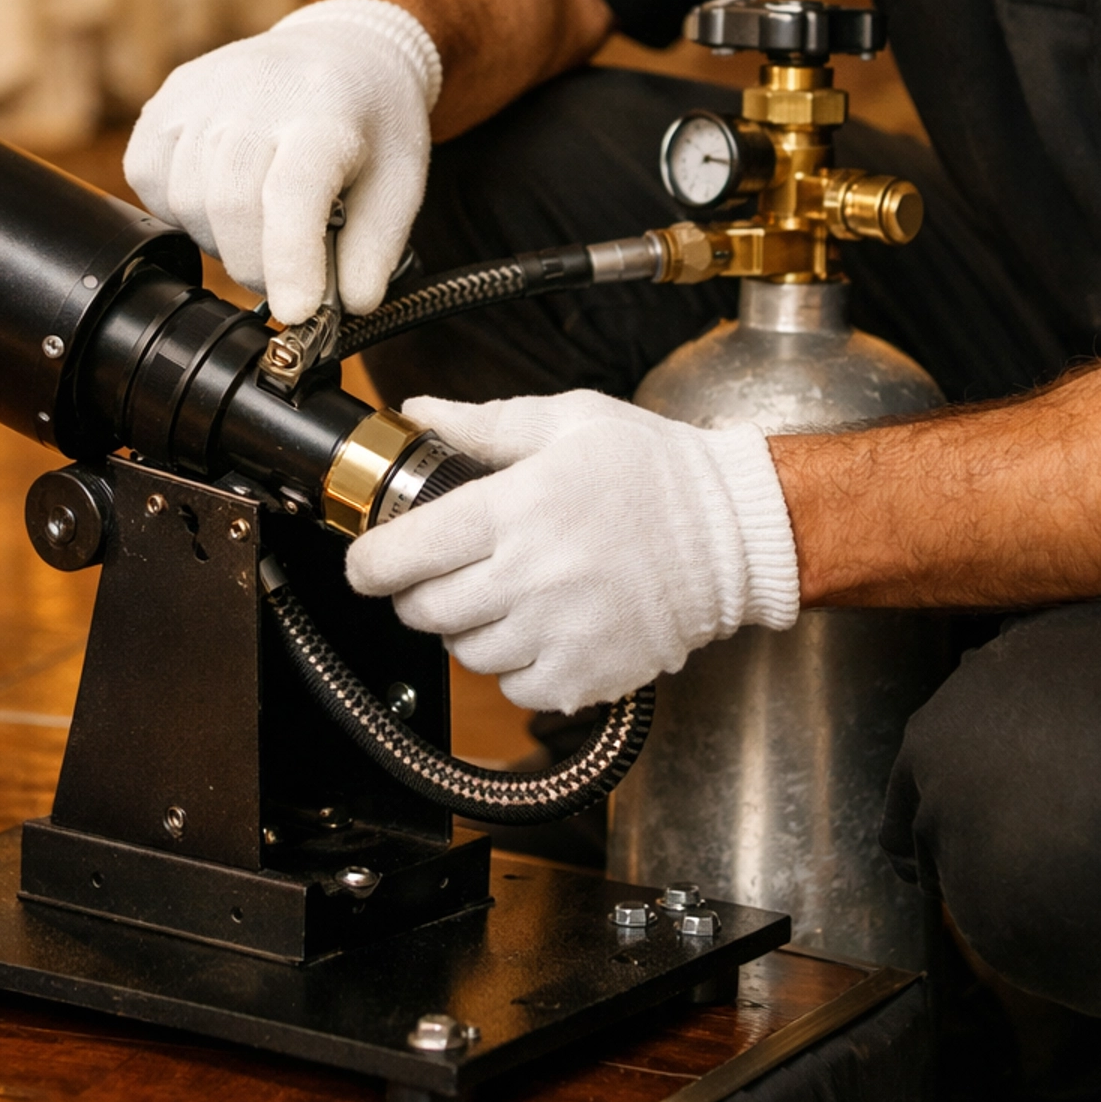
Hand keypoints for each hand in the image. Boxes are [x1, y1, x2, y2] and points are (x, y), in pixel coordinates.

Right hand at [124, 0, 440, 322]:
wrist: (345, 47)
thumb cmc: (373, 123)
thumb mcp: (400, 184)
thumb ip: (374, 253)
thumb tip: (342, 311)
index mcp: (325, 113)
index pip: (292, 194)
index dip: (290, 261)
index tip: (297, 311)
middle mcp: (256, 92)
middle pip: (231, 206)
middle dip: (257, 266)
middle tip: (286, 276)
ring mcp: (203, 91)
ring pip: (186, 200)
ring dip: (219, 240)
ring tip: (258, 228)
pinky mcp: (168, 98)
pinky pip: (148, 177)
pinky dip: (178, 209)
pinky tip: (218, 201)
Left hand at [346, 390, 799, 712]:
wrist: (736, 535)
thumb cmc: (655, 472)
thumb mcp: (568, 421)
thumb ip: (483, 423)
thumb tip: (414, 413)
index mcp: (521, 508)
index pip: (409, 550)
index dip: (369, 562)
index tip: (364, 562)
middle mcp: (534, 575)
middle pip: (426, 609)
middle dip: (415, 592)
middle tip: (434, 573)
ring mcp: (560, 632)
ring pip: (466, 651)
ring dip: (466, 627)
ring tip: (499, 593)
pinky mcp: (587, 674)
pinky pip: (515, 688)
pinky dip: (513, 665)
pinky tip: (537, 627)